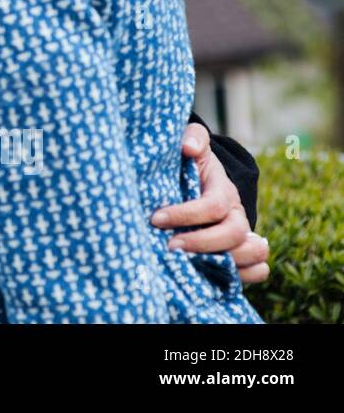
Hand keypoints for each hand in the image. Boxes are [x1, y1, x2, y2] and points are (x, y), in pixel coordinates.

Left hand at [151, 123, 269, 284]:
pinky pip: (259, 272)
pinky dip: (242, 277)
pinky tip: (208, 275)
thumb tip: (188, 147)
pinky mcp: (241, 256)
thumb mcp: (191, 146)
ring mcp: (243, 237)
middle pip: (235, 234)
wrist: (198, 186)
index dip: (186, 214)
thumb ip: (192, 138)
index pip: (214, 206)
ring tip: (187, 264)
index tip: (156, 218)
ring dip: (222, 263)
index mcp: (224, 191)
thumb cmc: (190, 167)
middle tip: (169, 247)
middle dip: (202, 243)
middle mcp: (238, 216)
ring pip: (255, 255)